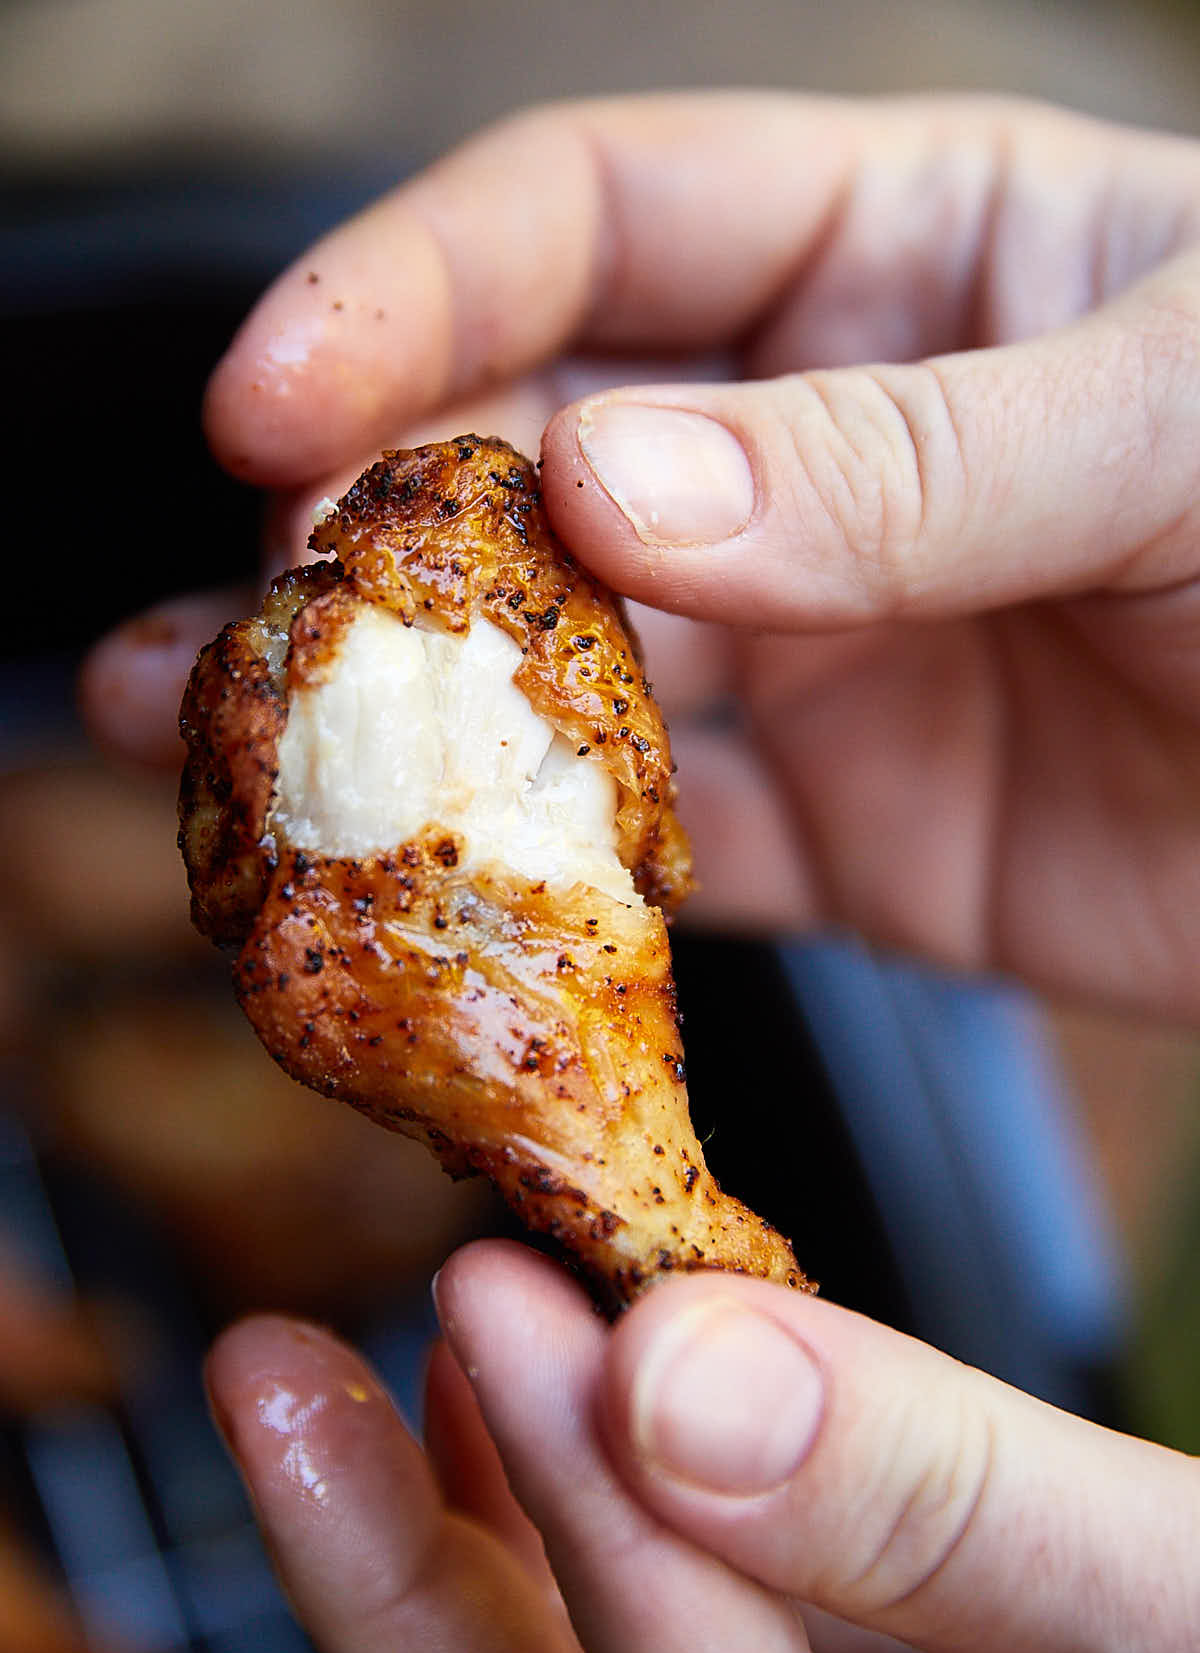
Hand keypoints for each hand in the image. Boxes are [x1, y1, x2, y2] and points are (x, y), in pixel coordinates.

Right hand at [141, 89, 1199, 1020]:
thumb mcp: (1188, 435)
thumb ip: (912, 460)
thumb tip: (612, 497)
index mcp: (899, 262)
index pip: (596, 227)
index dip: (408, 296)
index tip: (264, 404)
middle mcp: (817, 449)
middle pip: (525, 460)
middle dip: (362, 536)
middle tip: (243, 633)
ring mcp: (814, 649)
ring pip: (553, 671)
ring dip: (386, 713)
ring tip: (210, 753)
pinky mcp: (839, 835)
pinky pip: (649, 855)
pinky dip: (531, 883)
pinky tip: (407, 894)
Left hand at [206, 1243, 1197, 1652]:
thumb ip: (964, 1516)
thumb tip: (688, 1373)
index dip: (617, 1533)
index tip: (510, 1306)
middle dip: (418, 1582)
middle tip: (265, 1386)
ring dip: (466, 1538)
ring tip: (333, 1377)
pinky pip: (674, 1649)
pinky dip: (588, 1517)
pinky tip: (528, 1392)